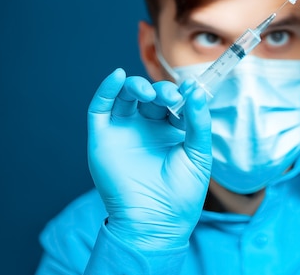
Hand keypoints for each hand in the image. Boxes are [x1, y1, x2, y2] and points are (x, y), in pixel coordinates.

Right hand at [87, 68, 211, 249]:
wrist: (157, 222)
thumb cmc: (182, 193)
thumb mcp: (199, 152)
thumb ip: (199, 121)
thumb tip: (196, 91)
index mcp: (169, 131)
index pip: (172, 102)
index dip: (180, 94)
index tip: (191, 91)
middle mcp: (145, 128)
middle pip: (149, 96)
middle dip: (161, 91)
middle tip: (172, 98)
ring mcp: (123, 131)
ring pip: (125, 96)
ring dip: (136, 86)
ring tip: (149, 93)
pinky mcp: (102, 138)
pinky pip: (100, 108)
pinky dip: (106, 89)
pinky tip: (118, 76)